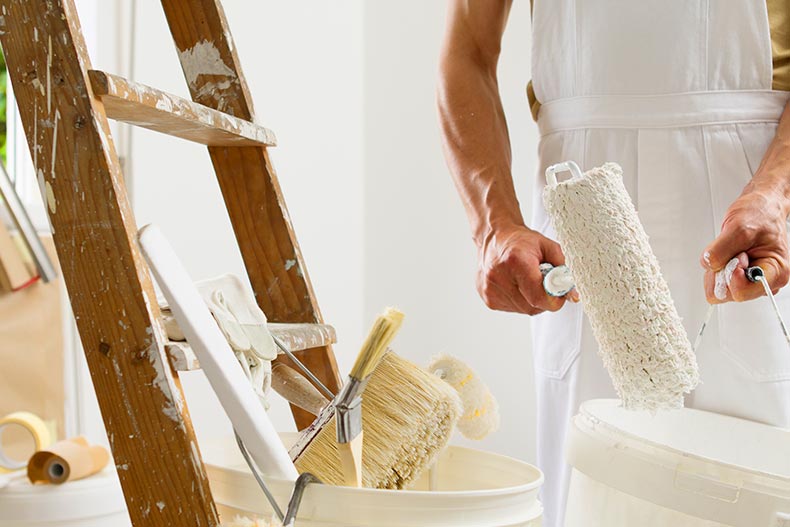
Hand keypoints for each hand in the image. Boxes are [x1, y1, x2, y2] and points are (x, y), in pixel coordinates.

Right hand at [477, 225, 577, 314]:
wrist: (495, 238)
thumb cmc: (521, 241)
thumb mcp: (547, 246)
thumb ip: (563, 269)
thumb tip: (572, 295)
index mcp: (515, 261)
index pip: (539, 297)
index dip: (554, 299)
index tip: (559, 293)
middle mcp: (499, 277)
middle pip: (533, 306)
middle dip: (544, 298)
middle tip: (544, 282)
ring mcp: (490, 290)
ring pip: (524, 310)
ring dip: (532, 300)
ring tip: (528, 281)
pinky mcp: (488, 298)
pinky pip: (514, 309)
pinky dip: (521, 300)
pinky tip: (517, 285)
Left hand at [701, 187, 789, 302]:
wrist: (761, 208)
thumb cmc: (760, 215)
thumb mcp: (739, 227)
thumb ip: (721, 249)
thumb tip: (709, 264)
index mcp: (775, 273)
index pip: (741, 293)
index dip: (730, 276)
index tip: (736, 256)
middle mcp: (763, 281)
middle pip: (727, 294)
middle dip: (722, 272)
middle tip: (734, 251)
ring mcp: (749, 281)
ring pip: (719, 289)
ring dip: (718, 269)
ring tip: (732, 251)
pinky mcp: (737, 278)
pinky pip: (716, 282)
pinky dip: (716, 268)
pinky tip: (727, 254)